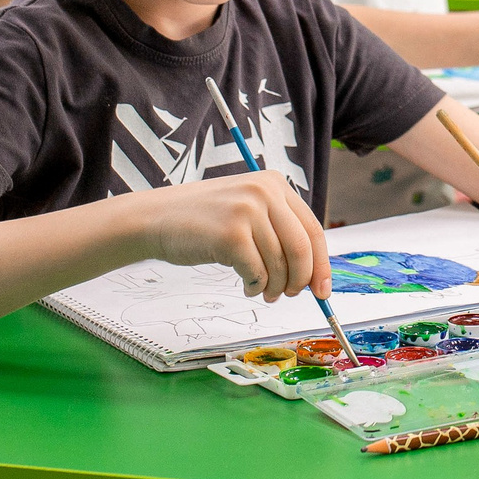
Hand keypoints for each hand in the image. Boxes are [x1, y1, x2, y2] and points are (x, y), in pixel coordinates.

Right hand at [108, 170, 326, 301]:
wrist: (156, 219)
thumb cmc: (203, 221)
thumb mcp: (247, 209)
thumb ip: (279, 229)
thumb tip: (313, 272)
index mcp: (274, 183)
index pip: (312, 229)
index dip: (322, 264)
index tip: (323, 290)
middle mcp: (264, 192)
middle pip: (302, 248)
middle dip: (300, 280)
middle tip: (289, 295)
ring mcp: (247, 211)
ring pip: (280, 265)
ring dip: (273, 287)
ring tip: (261, 291)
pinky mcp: (231, 235)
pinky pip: (257, 273)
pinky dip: (254, 286)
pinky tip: (245, 284)